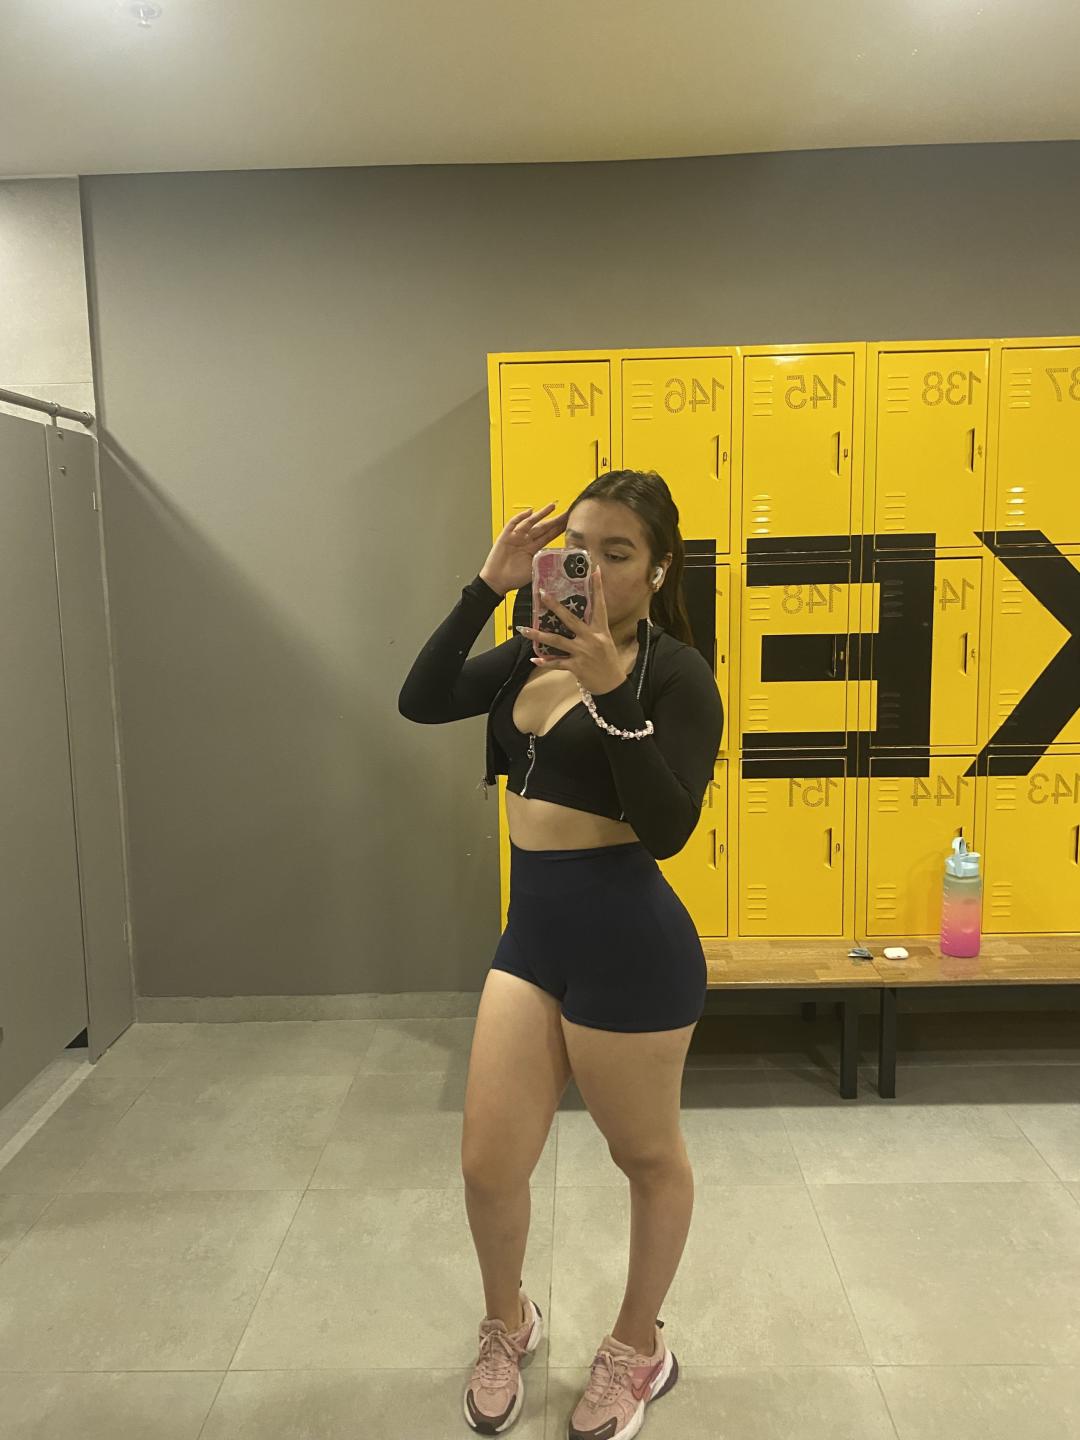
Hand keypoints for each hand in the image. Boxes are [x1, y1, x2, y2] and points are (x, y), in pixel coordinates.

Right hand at [479, 503, 568, 596]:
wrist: (497, 581)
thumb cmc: (513, 578)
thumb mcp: (534, 571)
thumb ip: (544, 563)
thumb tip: (559, 561)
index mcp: (534, 549)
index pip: (549, 536)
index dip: (560, 529)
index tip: (571, 523)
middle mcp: (526, 541)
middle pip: (543, 527)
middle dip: (556, 520)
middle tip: (568, 512)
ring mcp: (516, 537)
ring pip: (531, 522)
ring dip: (541, 514)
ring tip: (552, 506)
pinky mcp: (505, 536)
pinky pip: (513, 524)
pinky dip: (520, 517)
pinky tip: (529, 512)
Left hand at [517, 567, 627, 695]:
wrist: (612, 685)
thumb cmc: (608, 662)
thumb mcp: (605, 641)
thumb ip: (592, 629)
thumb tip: (578, 616)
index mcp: (600, 630)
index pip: (599, 605)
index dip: (597, 588)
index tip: (594, 571)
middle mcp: (591, 638)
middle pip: (570, 619)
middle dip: (555, 606)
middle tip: (542, 594)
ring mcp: (583, 652)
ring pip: (557, 641)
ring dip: (539, 635)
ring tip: (524, 630)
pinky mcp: (576, 666)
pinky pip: (557, 663)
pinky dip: (545, 662)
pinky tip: (534, 659)